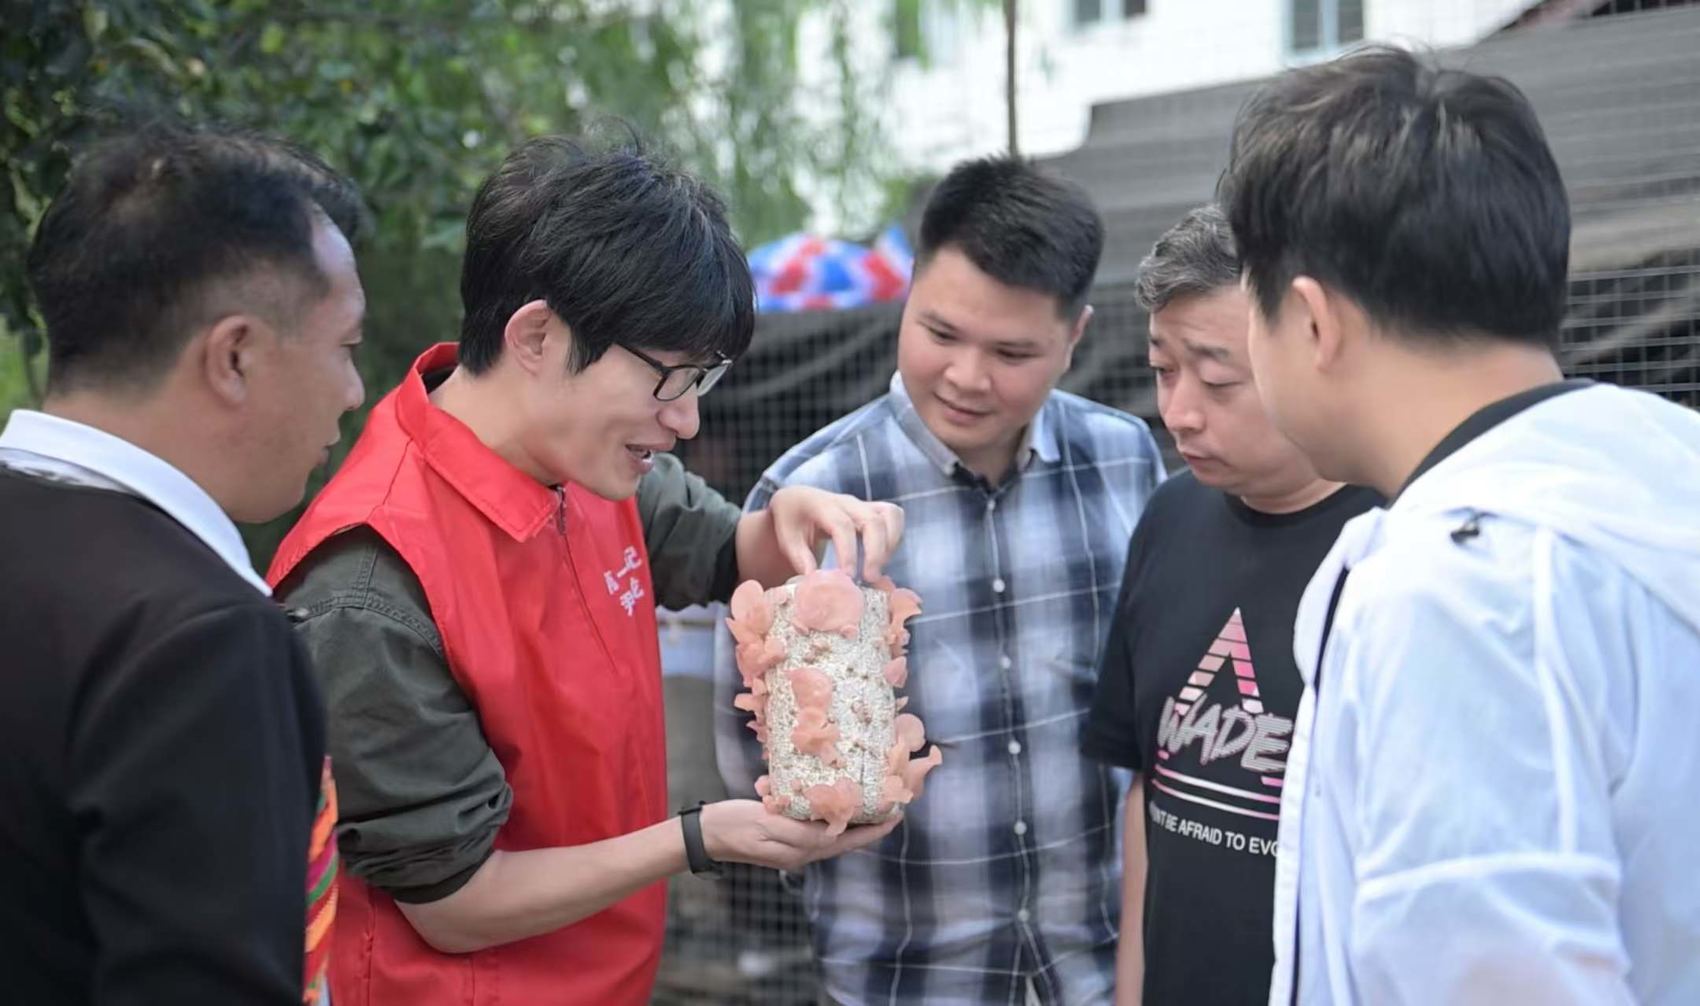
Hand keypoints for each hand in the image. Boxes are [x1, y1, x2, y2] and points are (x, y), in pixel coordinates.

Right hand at [698, 799, 900, 872]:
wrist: (704, 835)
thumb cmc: (732, 824)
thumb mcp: (763, 822)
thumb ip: (797, 830)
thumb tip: (830, 831)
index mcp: (800, 849)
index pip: (845, 840)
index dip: (873, 829)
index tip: (896, 815)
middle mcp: (802, 853)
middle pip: (845, 841)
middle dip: (870, 826)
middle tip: (893, 808)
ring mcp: (793, 848)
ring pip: (834, 837)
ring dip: (855, 823)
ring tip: (873, 806)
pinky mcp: (785, 839)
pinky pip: (818, 831)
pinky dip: (834, 820)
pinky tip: (838, 807)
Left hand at [766, 486, 903, 580]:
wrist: (799, 499)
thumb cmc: (791, 520)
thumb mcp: (786, 537)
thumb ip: (800, 557)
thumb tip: (815, 581)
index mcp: (820, 505)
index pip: (842, 525)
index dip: (848, 552)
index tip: (848, 577)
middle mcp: (846, 501)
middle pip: (872, 520)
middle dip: (876, 551)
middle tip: (870, 578)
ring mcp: (862, 504)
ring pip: (890, 515)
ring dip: (890, 544)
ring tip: (877, 570)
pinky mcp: (873, 509)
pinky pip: (894, 517)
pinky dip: (894, 538)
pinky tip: (882, 559)